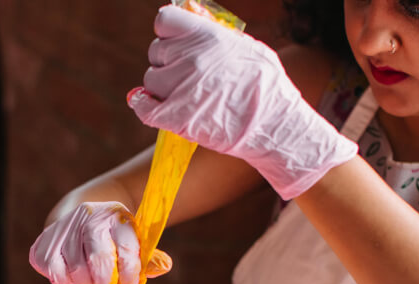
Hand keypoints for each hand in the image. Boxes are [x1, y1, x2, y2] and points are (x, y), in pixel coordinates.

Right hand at [29, 202, 171, 283]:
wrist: (79, 219)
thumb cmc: (112, 239)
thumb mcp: (133, 243)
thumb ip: (147, 259)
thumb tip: (164, 266)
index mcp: (117, 217)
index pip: (126, 249)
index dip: (129, 277)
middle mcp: (90, 217)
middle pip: (98, 259)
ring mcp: (65, 227)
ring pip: (75, 269)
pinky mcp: (46, 240)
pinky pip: (54, 271)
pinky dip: (65, 282)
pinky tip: (73, 278)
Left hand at [128, 5, 356, 198]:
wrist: (274, 126)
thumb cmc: (268, 88)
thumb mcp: (248, 47)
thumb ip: (217, 36)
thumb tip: (195, 23)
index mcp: (208, 36)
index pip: (165, 21)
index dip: (168, 33)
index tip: (175, 43)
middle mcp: (191, 58)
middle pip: (156, 52)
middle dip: (168, 63)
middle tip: (186, 76)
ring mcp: (181, 88)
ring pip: (150, 81)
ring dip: (161, 88)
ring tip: (183, 95)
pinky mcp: (176, 117)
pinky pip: (143, 107)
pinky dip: (144, 106)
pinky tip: (149, 106)